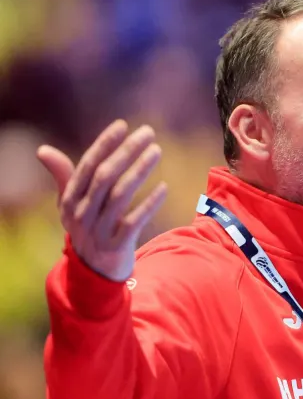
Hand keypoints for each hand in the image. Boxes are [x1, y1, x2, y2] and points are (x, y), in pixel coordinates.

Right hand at [37, 120, 167, 281]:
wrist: (93, 273)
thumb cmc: (86, 228)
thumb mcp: (71, 205)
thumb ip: (64, 177)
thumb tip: (43, 150)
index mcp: (69, 200)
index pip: (87, 166)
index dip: (104, 144)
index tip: (123, 125)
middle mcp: (81, 214)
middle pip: (105, 176)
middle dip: (127, 151)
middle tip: (148, 133)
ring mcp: (98, 230)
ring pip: (121, 195)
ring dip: (140, 170)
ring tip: (156, 151)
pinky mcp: (116, 246)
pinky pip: (135, 221)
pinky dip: (149, 203)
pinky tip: (164, 187)